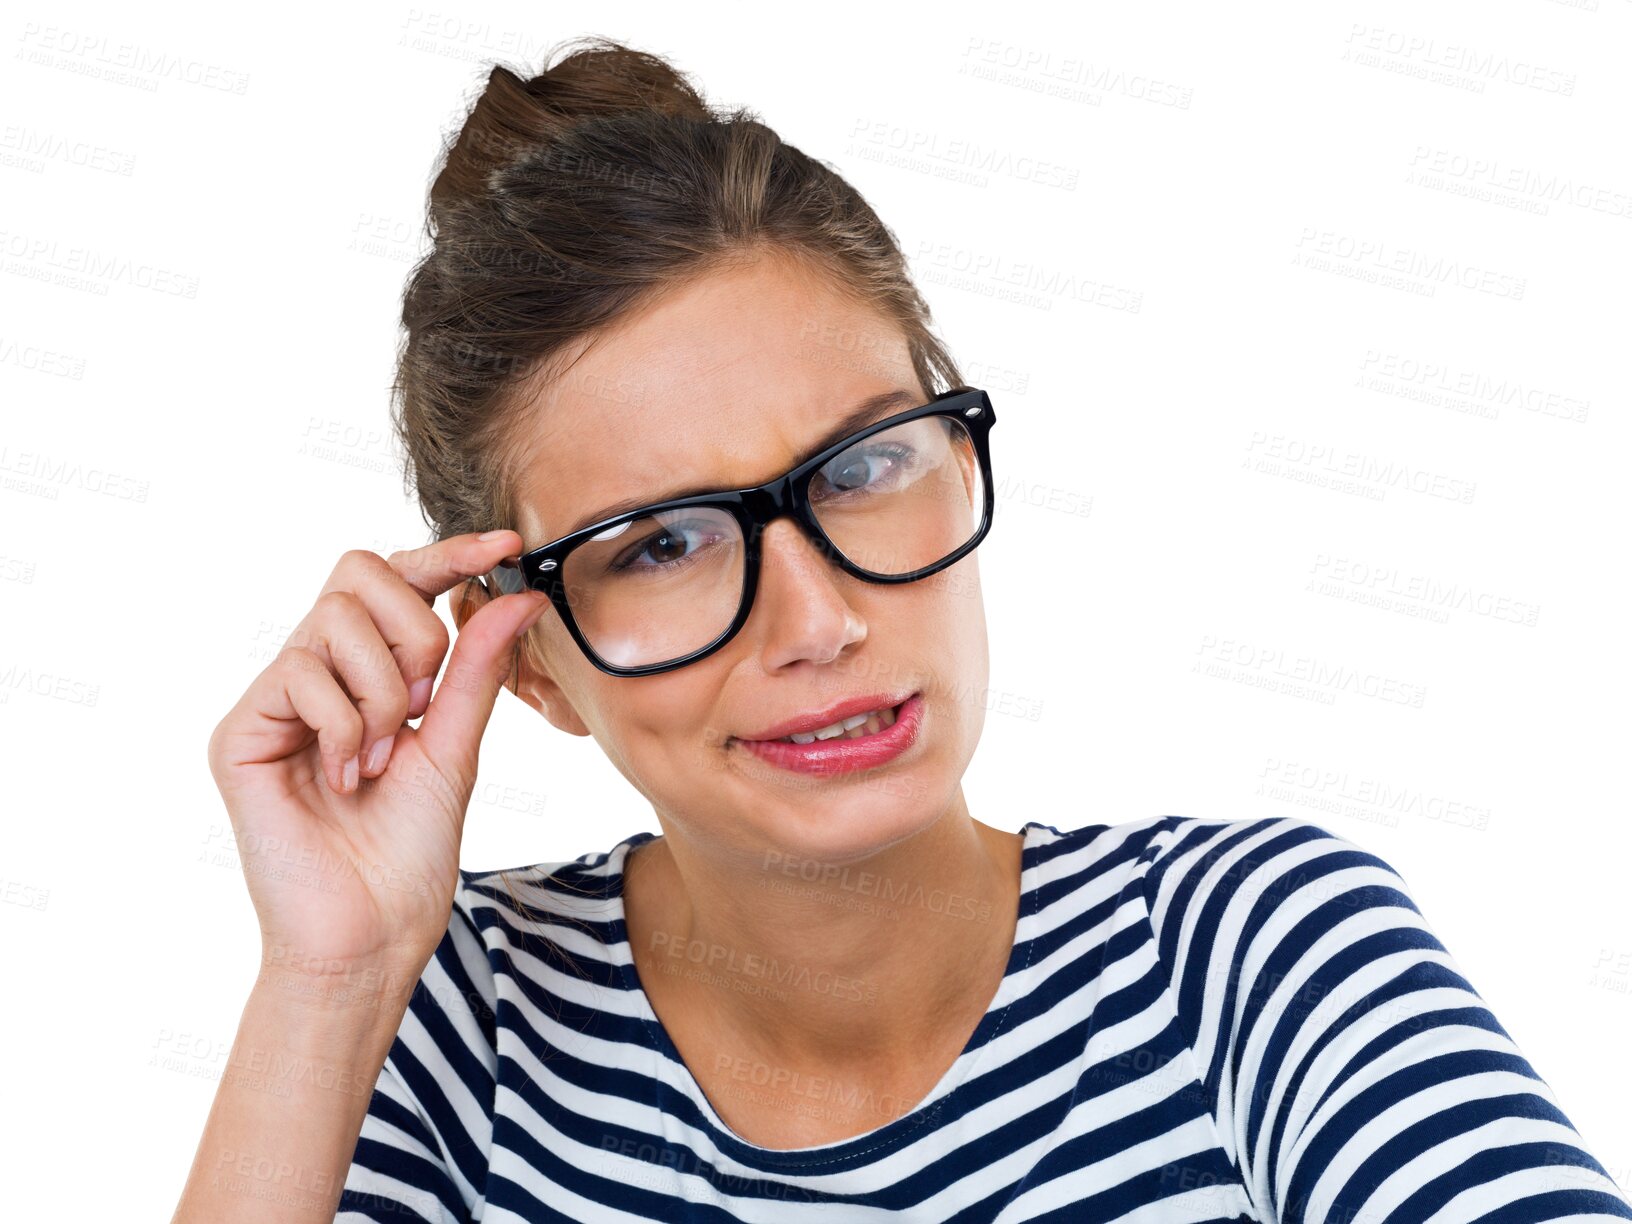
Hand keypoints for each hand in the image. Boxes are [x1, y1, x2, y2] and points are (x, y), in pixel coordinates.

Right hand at [205, 532, 550, 989]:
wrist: (368, 938)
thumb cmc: (408, 856)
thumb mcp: (457, 748)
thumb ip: (477, 670)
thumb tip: (520, 594)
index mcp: (365, 675)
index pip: (395, 581)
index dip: (447, 555)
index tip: (505, 548)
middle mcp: (313, 675)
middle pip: (358, 574)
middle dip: (414, 635)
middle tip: (423, 709)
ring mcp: (273, 700)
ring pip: (334, 620)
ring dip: (385, 693)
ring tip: (383, 759)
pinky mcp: (239, 732)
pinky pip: (300, 673)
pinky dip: (347, 725)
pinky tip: (347, 778)